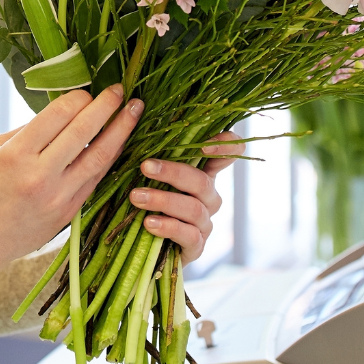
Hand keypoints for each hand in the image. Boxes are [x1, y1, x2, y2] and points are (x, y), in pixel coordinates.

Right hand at [0, 85, 140, 300]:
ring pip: (99, 158)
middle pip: (83, 132)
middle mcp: (40, 176)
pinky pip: (96, 179)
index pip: (58, 115)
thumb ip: (27, 131)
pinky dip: (110, 157)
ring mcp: (58, 197)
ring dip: (121, 131)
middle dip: (106, 107)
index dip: (78, 97)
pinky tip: (120, 142)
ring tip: (134, 110)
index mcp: (16, 155)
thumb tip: (62, 112)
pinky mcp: (69, 213)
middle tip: (120, 89)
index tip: (87, 89)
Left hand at [130, 131, 241, 265]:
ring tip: (136, 197)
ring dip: (163, 200)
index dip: (227, 146)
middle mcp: (209, 196)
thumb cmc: (145, 201)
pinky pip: (189, 235)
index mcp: (202, 173)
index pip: (229, 153)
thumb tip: (133, 117)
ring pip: (194, 208)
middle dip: (172, 172)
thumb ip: (152, 154)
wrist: (142, 246)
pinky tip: (148, 223)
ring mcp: (205, 223)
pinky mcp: (196, 247)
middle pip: (202, 180)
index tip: (205, 145)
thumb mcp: (147, 175)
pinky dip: (168, 227)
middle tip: (145, 166)